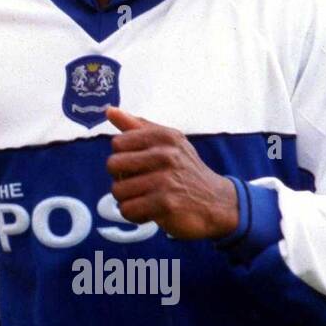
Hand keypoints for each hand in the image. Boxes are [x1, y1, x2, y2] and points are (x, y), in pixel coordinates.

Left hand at [105, 107, 238, 239]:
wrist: (216, 202)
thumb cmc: (184, 170)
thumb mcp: (167, 142)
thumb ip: (137, 126)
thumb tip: (109, 110)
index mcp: (164, 136)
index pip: (118, 143)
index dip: (123, 157)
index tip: (138, 166)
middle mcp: (166, 155)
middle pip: (113, 165)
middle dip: (121, 178)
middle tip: (139, 184)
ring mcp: (166, 180)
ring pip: (117, 190)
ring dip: (127, 199)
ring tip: (145, 199)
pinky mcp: (166, 204)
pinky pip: (128, 210)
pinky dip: (134, 215)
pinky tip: (149, 212)